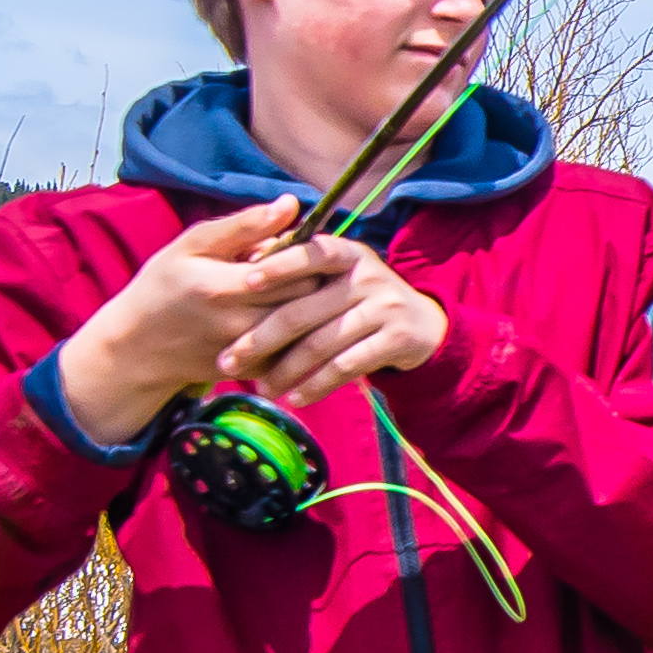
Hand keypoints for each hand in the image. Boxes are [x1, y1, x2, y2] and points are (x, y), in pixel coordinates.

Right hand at [48, 199, 424, 444]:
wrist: (139, 346)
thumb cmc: (163, 284)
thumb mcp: (192, 245)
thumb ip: (243, 227)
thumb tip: (292, 205)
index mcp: (224, 286)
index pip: (294, 269)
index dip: (317, 254)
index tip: (325, 242)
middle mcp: (240, 324)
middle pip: (308, 301)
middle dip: (326, 281)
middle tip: (337, 265)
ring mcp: (250, 352)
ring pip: (309, 330)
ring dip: (326, 310)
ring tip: (332, 291)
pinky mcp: (255, 370)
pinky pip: (299, 352)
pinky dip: (312, 335)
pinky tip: (316, 319)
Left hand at [221, 227, 448, 404]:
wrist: (425, 325)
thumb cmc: (362, 298)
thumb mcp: (340, 273)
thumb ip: (303, 268)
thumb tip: (246, 262)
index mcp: (348, 253)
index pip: (310, 253)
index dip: (278, 266)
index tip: (245, 283)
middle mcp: (367, 276)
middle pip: (302, 311)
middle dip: (259, 340)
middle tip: (228, 362)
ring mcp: (384, 308)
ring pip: (321, 344)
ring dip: (285, 371)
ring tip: (261, 389)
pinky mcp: (397, 340)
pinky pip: (346, 367)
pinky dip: (316, 386)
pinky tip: (296, 399)